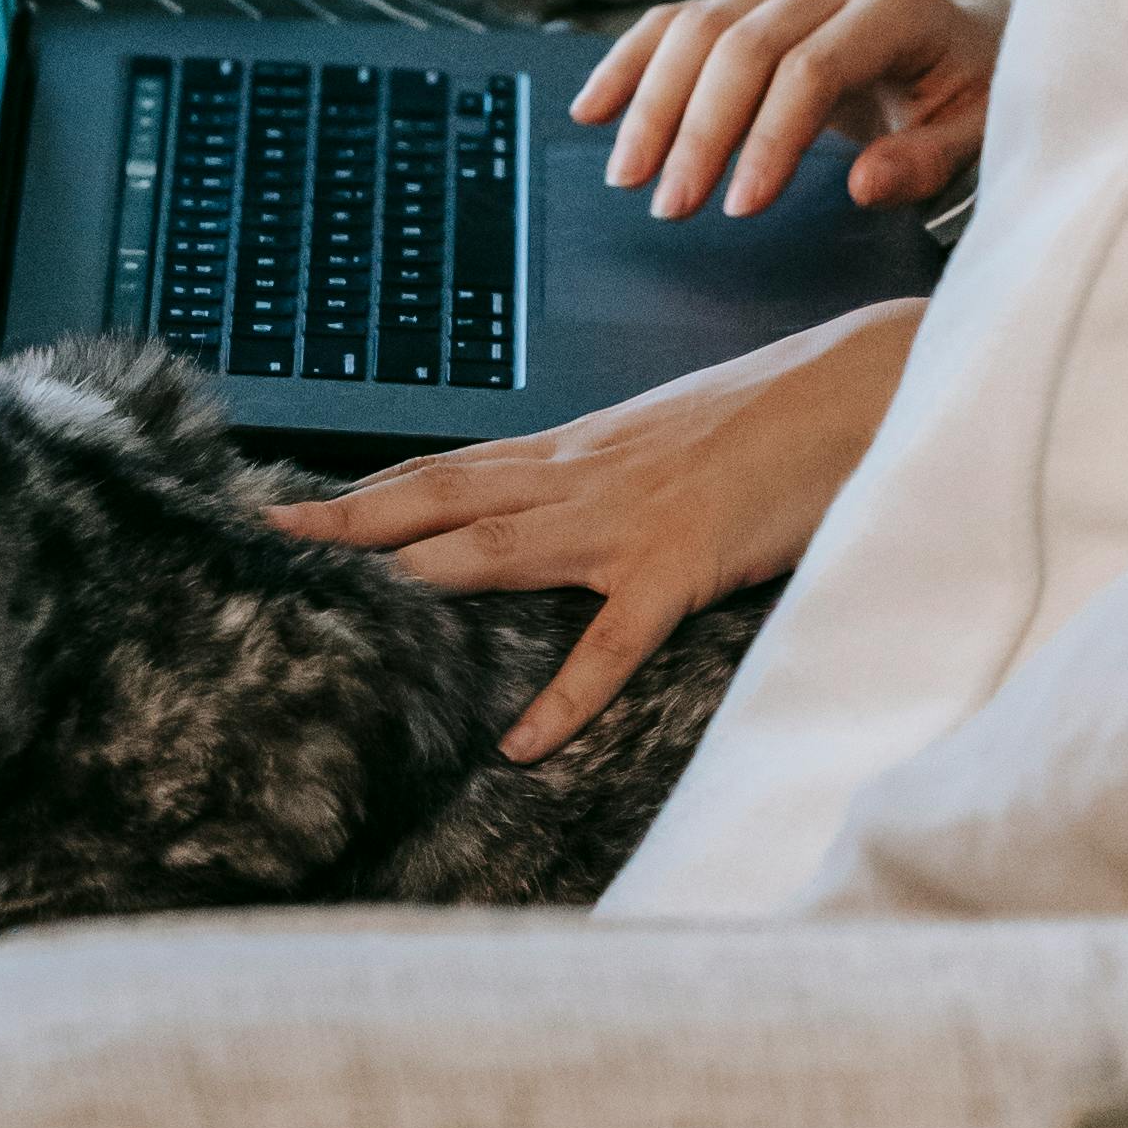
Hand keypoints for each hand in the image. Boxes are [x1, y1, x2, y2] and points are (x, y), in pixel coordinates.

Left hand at [261, 294, 923, 761]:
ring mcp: (625, 521)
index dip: (366, 490)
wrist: (858, 384)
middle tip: (268, 537)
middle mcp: (582, 477)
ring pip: (493, 549)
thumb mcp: (671, 436)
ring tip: (344, 612)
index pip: (448, 468)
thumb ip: (610, 473)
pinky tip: (523, 743)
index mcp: (579, 449)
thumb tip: (559, 505)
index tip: (287, 505)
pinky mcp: (681, 564)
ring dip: (412, 577)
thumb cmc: (775, 414)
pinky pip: (610, 643)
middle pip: (439, 496)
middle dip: (348, 521)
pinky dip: (564, 695)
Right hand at [575, 0, 1001, 220]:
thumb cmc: (975, 98)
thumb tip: (863, 184)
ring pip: (698, 27)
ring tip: (627, 176)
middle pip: (742, 44)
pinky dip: (631, 62)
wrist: (971, 50)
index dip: (768, 138)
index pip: (811, 67)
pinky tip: (592, 109)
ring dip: (654, 102)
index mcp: (896, 7)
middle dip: (699, 129)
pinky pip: (677, 23)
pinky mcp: (752, 3)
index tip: (738, 209)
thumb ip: (929, 159)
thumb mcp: (979, 134)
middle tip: (671, 207)